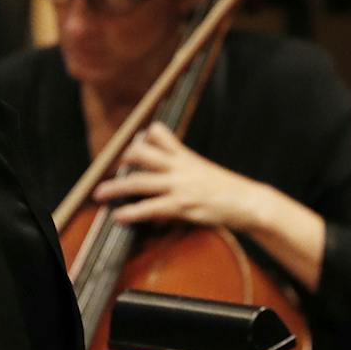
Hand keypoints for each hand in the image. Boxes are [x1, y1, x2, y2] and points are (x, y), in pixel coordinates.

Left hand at [93, 123, 268, 229]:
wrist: (250, 202)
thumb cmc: (228, 189)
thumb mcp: (204, 170)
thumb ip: (184, 167)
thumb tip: (165, 173)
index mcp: (186, 156)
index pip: (160, 134)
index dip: (142, 137)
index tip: (130, 142)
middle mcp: (180, 167)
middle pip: (143, 154)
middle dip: (122, 160)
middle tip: (108, 168)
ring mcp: (180, 186)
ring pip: (140, 181)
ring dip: (116, 187)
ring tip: (100, 193)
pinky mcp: (183, 206)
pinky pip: (151, 208)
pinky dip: (132, 212)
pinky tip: (119, 215)